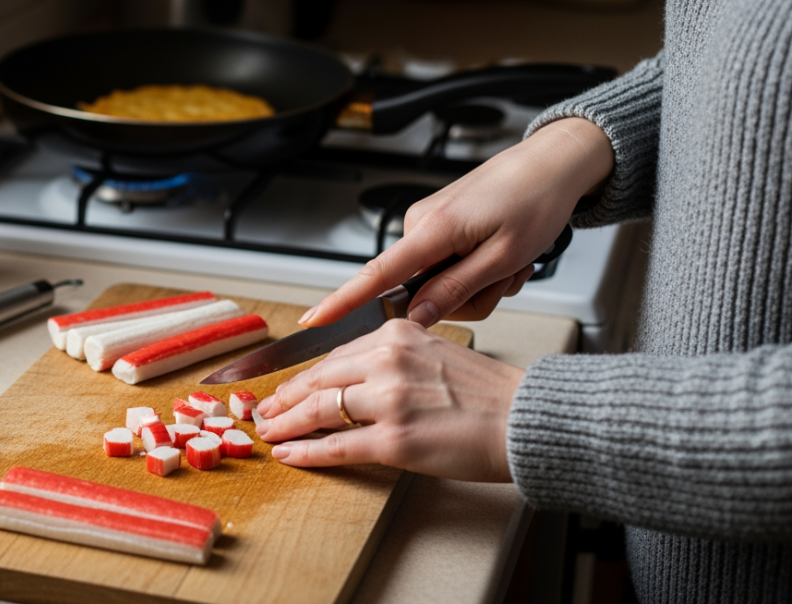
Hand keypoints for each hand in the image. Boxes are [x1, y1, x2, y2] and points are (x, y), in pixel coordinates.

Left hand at [254, 319, 523, 481]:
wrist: (526, 420)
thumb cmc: (489, 393)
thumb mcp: (435, 352)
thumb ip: (394, 359)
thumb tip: (354, 380)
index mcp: (396, 336)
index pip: (334, 356)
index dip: (302, 377)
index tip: (285, 388)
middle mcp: (387, 362)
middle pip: (317, 379)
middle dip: (284, 398)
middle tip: (265, 410)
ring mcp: (388, 401)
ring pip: (318, 410)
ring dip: (285, 424)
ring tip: (269, 432)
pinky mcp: (394, 439)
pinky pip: (335, 446)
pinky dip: (306, 452)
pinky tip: (289, 455)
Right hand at [301, 117, 613, 328]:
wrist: (554, 163)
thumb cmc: (537, 199)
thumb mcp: (504, 258)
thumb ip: (455, 290)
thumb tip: (414, 317)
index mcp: (432, 230)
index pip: (377, 276)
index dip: (343, 301)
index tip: (314, 319)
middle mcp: (421, 224)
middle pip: (421, 291)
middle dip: (468, 297)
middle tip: (506, 277)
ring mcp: (431, 224)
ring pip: (441, 283)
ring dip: (479, 283)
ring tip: (511, 260)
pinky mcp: (442, 225)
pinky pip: (450, 266)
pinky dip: (478, 268)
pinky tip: (504, 253)